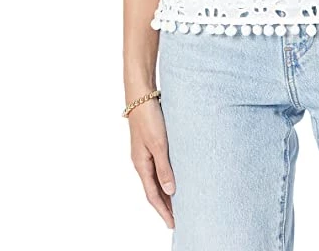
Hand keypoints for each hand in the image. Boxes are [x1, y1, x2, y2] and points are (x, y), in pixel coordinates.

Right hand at [127, 97, 175, 229]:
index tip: (173, 224)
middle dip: (164, 206)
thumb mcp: (159, 144)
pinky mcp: (151, 143)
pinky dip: (165, 177)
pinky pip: (157, 167)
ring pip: (155, 179)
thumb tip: (170, 192)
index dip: (163, 211)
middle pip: (153, 190)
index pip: (152, 195)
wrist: (141, 94)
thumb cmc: (149, 117)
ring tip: (177, 203)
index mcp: (141, 164)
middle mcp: (141, 161)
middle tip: (177, 219)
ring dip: (165, 192)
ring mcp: (145, 152)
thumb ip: (164, 168)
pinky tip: (174, 176)